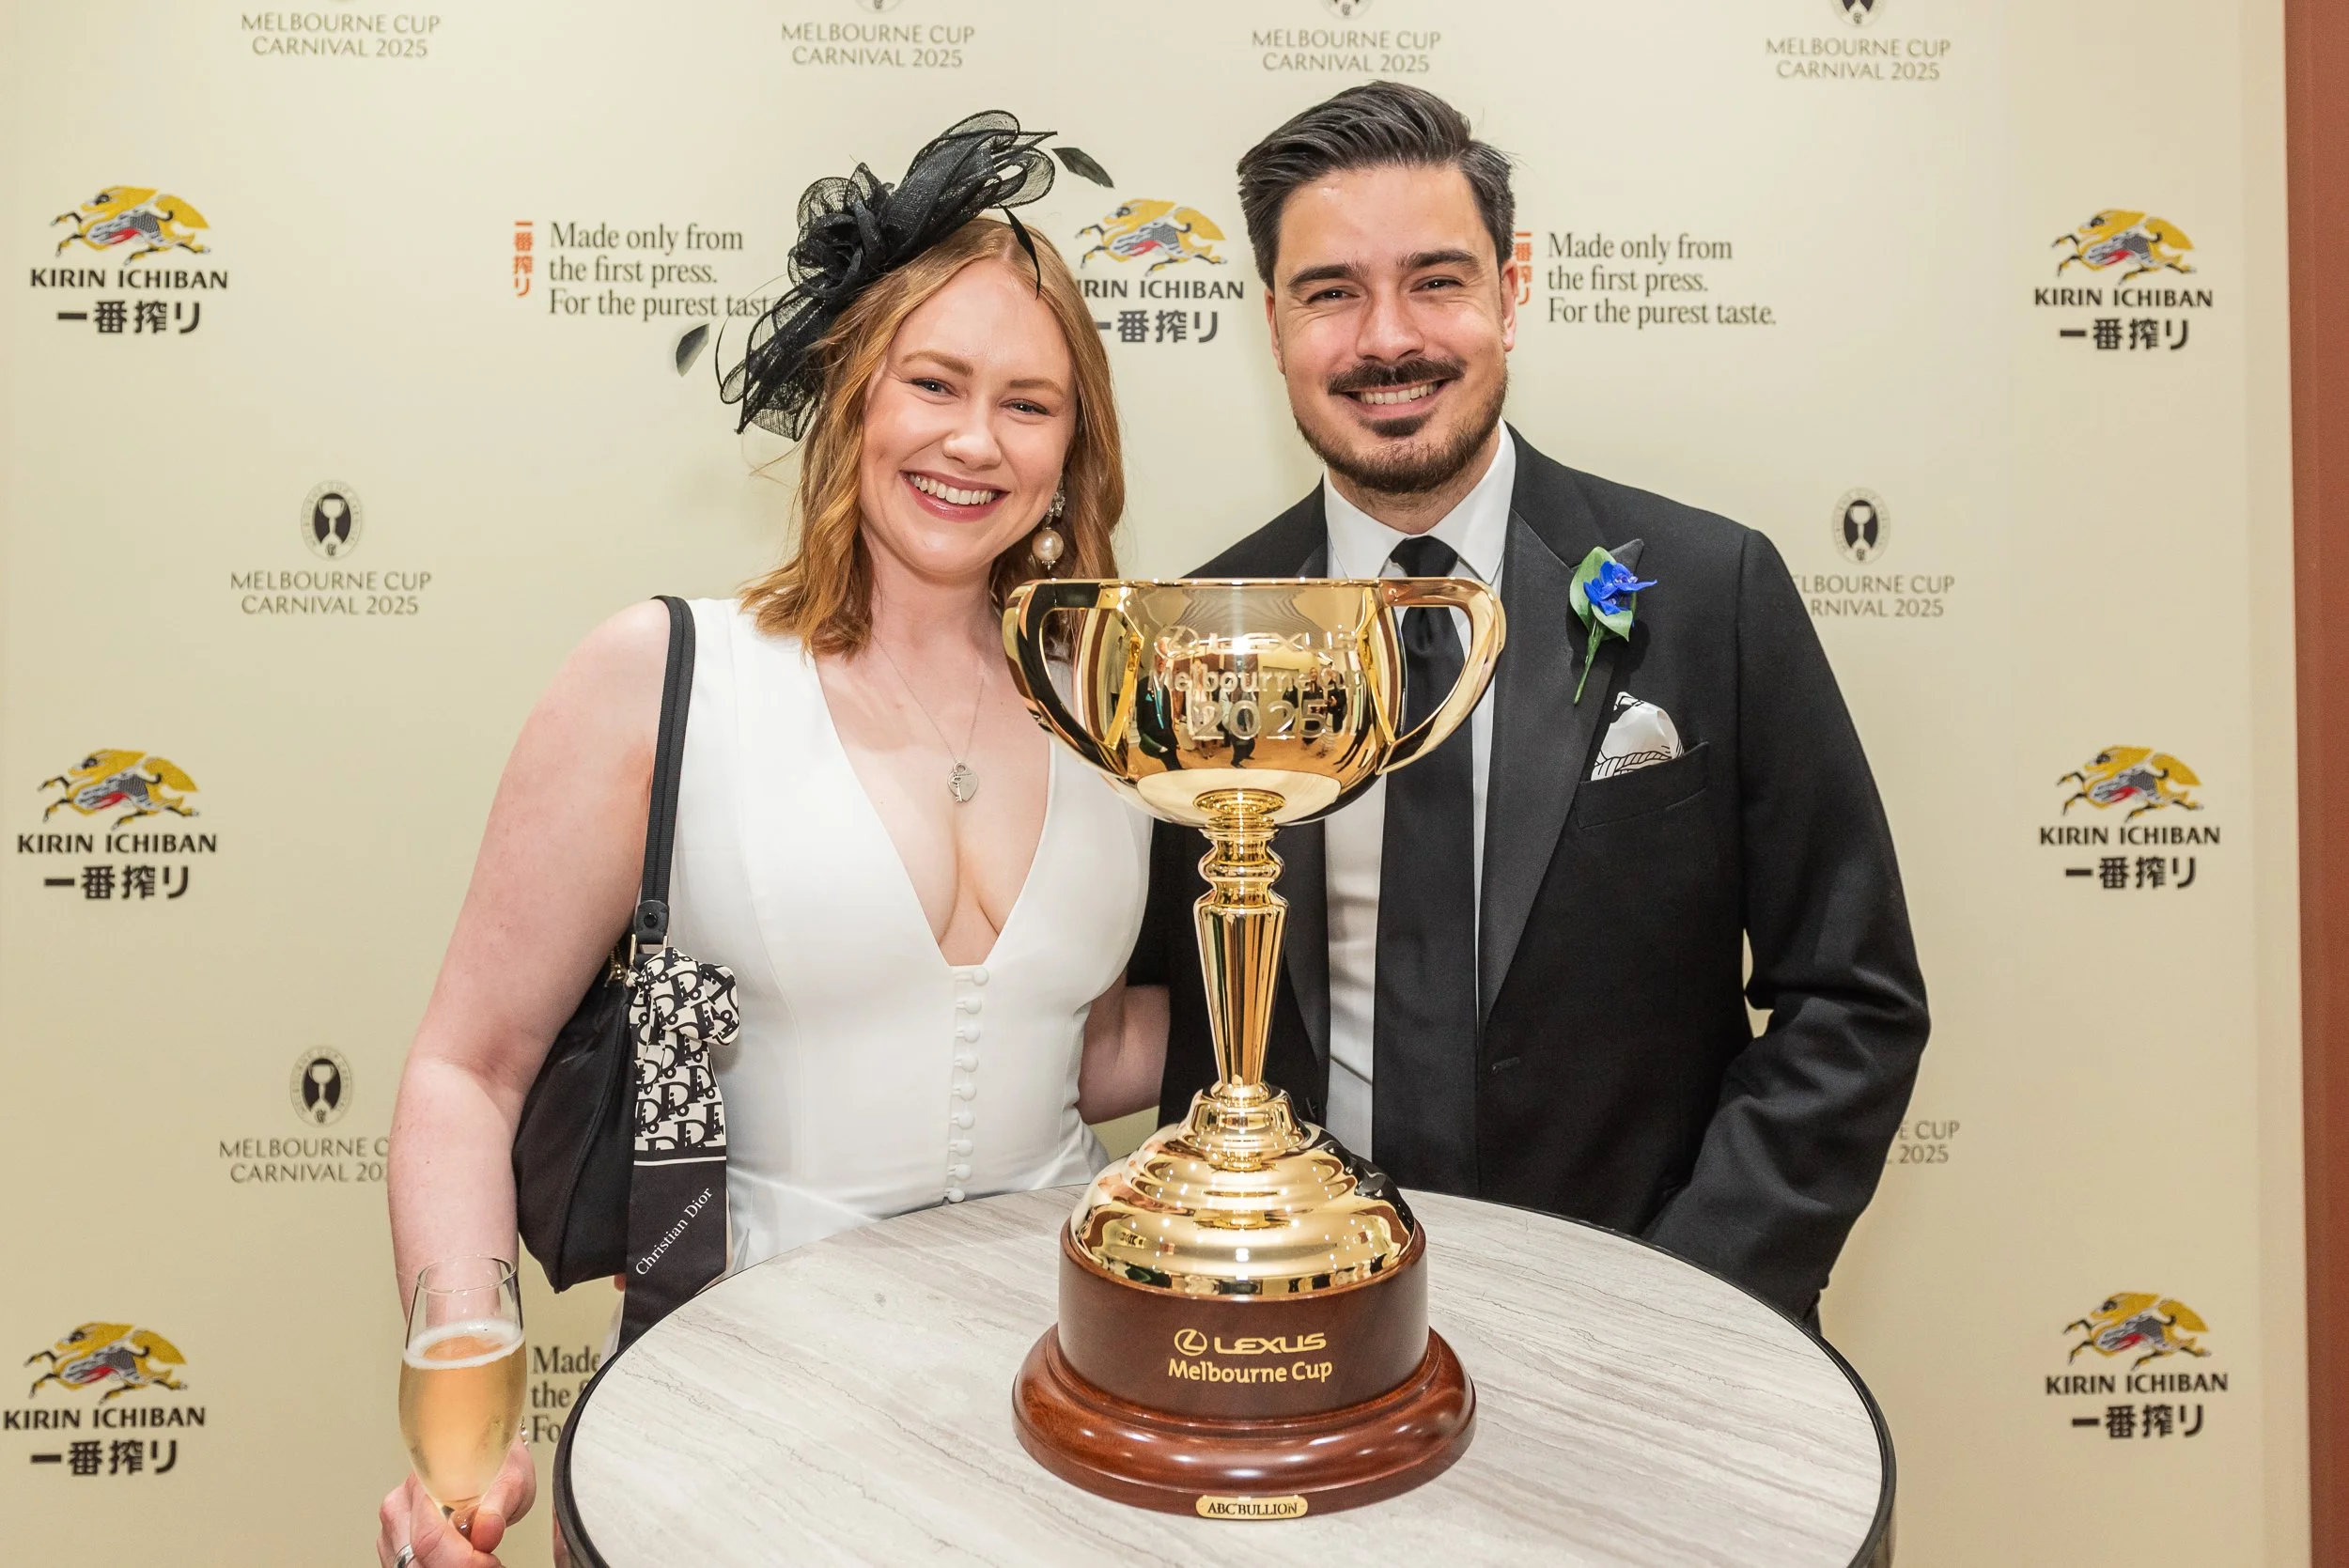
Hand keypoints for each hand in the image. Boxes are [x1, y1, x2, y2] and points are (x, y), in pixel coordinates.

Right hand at [377, 1438, 536, 1567]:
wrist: (493, 1461)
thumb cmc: (500, 1467)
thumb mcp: (512, 1481)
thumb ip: (499, 1506)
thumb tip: (486, 1530)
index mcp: (424, 1483)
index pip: (429, 1537)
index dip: (461, 1559)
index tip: (487, 1560)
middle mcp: (401, 1504)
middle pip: (415, 1558)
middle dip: (454, 1567)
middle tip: (487, 1561)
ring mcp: (396, 1526)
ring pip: (410, 1566)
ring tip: (478, 1557)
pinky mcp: (397, 1543)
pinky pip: (410, 1567)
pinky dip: (437, 1567)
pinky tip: (460, 1559)